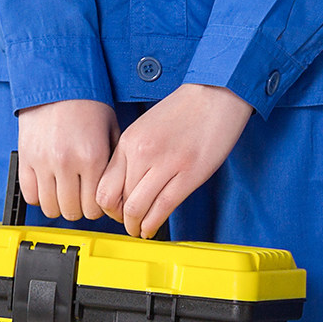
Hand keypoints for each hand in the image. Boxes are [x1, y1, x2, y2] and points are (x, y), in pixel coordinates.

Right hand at [16, 99, 119, 220]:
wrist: (58, 84)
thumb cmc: (87, 104)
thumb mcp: (112, 130)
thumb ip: (114, 162)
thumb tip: (117, 189)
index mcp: (92, 156)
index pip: (94, 206)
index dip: (97, 208)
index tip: (96, 202)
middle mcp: (67, 163)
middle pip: (72, 212)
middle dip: (79, 209)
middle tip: (81, 198)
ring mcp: (44, 163)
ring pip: (50, 208)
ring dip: (59, 205)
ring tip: (65, 193)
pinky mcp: (26, 160)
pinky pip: (30, 195)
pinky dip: (39, 196)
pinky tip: (49, 185)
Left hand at [96, 84, 253, 238]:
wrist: (218, 92)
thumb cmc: (188, 107)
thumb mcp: (148, 126)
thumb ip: (134, 153)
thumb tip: (127, 185)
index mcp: (129, 140)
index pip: (104, 186)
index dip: (107, 207)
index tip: (116, 212)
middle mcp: (142, 153)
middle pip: (117, 201)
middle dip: (121, 219)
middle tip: (129, 223)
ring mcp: (166, 164)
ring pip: (137, 209)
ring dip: (136, 226)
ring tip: (141, 229)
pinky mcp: (189, 174)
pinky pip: (163, 208)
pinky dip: (154, 224)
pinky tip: (155, 227)